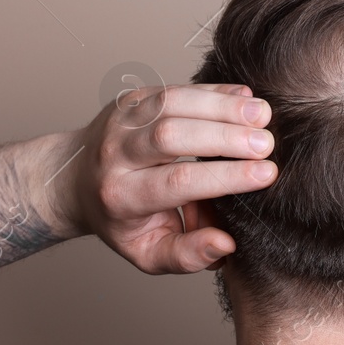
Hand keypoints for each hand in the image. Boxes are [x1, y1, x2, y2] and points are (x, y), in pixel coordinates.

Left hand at [65, 83, 276, 273]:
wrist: (76, 181)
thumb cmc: (122, 221)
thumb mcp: (147, 252)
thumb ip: (186, 256)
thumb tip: (225, 244)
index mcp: (122, 197)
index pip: (177, 182)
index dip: (224, 176)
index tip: (266, 174)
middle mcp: (116, 154)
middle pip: (171, 136)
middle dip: (224, 137)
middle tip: (267, 144)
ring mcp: (122, 121)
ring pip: (173, 103)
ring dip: (222, 107)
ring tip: (265, 115)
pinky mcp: (133, 98)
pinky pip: (175, 88)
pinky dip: (213, 92)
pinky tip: (246, 99)